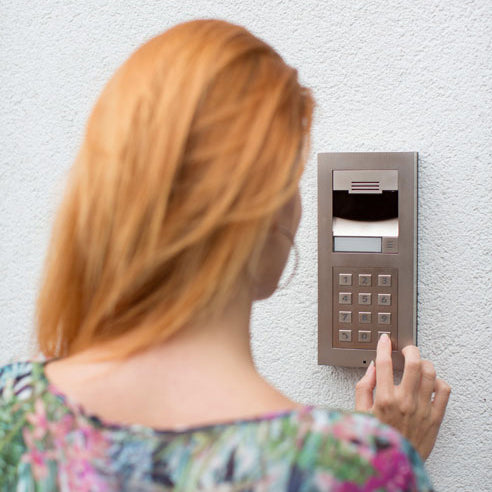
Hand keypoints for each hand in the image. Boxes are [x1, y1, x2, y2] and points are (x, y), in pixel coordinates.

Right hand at [355, 334, 450, 460]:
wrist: (392, 466)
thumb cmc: (376, 439)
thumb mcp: (360, 413)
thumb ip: (364, 387)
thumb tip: (372, 368)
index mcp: (384, 399)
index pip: (384, 363)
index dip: (384, 346)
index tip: (384, 340)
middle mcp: (404, 402)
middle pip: (413, 363)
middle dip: (410, 350)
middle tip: (405, 349)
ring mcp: (422, 409)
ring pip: (430, 374)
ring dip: (424, 364)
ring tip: (418, 364)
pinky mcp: (434, 419)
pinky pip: (443, 392)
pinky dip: (438, 382)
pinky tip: (429, 383)